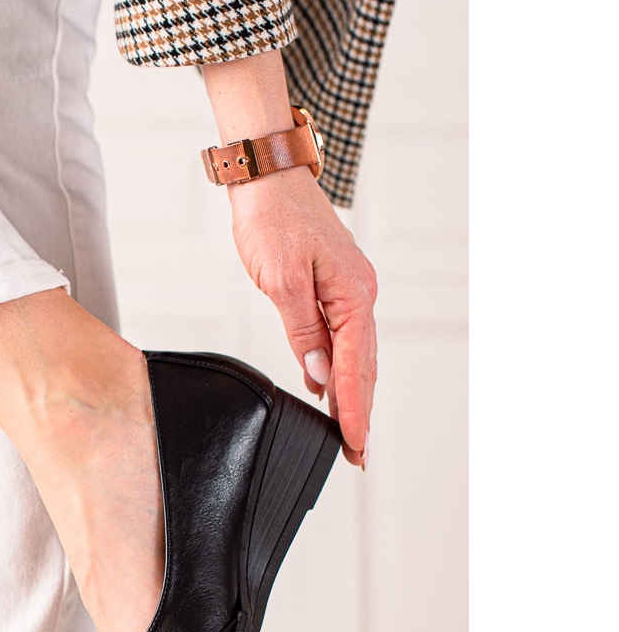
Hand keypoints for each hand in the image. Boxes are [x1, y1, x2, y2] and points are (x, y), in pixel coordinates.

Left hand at [228, 165, 376, 466]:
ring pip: (355, 355)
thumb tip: (318, 371)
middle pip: (363, 367)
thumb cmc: (272, 219)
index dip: (355, 410)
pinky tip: (329, 389)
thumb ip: (302, 329)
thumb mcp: (281, 280)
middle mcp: (359, 295)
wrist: (268, 178)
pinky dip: (340, 368)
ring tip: (349, 433)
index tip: (356, 444)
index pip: (355, 367)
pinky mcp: (333, 288)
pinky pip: (342, 338)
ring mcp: (348, 291)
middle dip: (360, 412)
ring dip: (352, 394)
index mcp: (353, 295)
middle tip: (358, 454)